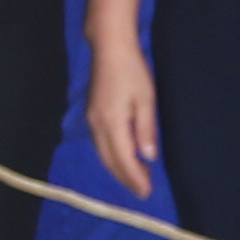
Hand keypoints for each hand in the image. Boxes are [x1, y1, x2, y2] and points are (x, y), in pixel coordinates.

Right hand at [83, 34, 160, 193]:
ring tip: (137, 177)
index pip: (123, 159)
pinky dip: (112, 156)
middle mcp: (97, 126)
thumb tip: (148, 157)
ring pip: (103, 154)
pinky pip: (100, 144)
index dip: (135, 178)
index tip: (146, 192)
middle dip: (126, 178)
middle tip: (143, 190)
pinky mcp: (91, 114)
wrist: (109, 47)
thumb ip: (145, 129)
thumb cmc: (132, 71)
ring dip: (118, 168)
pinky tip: (123, 157)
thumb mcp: (146, 99)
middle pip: (110, 161)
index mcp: (112, 123)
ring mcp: (91, 120)